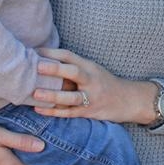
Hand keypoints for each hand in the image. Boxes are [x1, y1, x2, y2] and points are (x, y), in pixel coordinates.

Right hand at [0, 115, 42, 164]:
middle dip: (33, 153)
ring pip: (11, 162)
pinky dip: (8, 152)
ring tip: (31, 136)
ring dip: (20, 152)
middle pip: (22, 163)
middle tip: (46, 137)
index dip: (43, 156)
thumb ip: (20, 141)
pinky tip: (9, 140)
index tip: (55, 145)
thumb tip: (42, 147)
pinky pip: (0, 160)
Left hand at [33, 47, 158, 124]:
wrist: (128, 99)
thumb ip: (74, 67)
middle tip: (37, 66)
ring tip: (36, 94)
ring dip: (53, 96)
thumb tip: (46, 62)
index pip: (70, 56)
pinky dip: (54, 112)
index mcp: (90, 66)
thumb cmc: (104, 83)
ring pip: (71, 97)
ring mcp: (91, 97)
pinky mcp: (89, 112)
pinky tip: (39, 110)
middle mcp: (91, 80)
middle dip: (56, 69)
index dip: (52, 52)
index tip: (35, 51)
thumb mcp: (93, 70)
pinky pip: (70, 113)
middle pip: (74, 72)